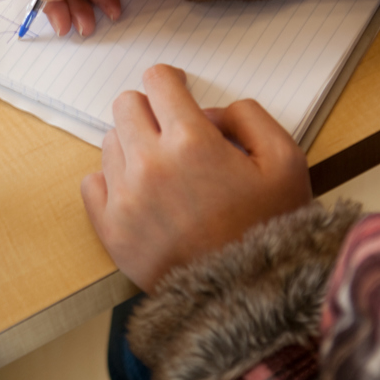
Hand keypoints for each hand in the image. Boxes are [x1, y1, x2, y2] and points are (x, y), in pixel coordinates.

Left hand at [82, 64, 311, 292]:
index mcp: (191, 141)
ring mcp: (125, 197)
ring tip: (165, 172)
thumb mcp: (286, 161)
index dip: (170, 81)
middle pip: (126, 105)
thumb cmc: (270, 230)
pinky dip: (112, 182)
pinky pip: (92, 182)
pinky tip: (141, 193)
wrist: (250, 299)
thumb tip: (209, 111)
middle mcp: (149, 163)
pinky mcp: (110, 228)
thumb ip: (249, 117)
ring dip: (133, 147)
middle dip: (149, 110)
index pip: (157, 80)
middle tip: (171, 131)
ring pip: (110, 143)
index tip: (177, 90)